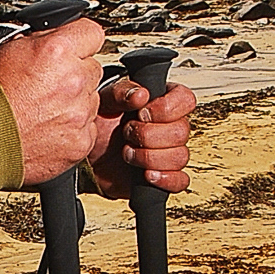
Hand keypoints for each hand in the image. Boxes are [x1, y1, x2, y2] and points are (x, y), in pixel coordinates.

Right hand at [0, 17, 106, 186]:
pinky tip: (48, 129)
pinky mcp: (81, 140)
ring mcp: (80, 113)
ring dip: (75, 102)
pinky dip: (73, 130)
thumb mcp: (7, 48)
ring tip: (44, 110)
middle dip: (76, 74)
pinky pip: (88, 128)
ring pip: (92, 99)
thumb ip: (41, 38)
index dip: (81, 40)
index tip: (74, 48)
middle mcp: (74, 80)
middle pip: (93, 68)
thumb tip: (55, 33)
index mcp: (57, 51)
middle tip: (49, 85)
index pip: (92, 32)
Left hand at [87, 73, 195, 198]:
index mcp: (161, 103)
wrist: (89, 156)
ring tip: (127, 153)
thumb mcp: (104, 101)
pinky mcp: (164, 176)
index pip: (185, 100)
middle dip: (149, 135)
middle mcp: (169, 128)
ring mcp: (169, 153)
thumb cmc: (100, 126)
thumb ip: (121, 92)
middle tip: (127, 133)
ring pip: (180, 157)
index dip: (167, 108)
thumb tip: (141, 94)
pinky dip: (164, 179)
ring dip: (149, 157)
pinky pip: (180, 181)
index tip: (142, 113)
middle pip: (182, 132)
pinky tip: (145, 174)